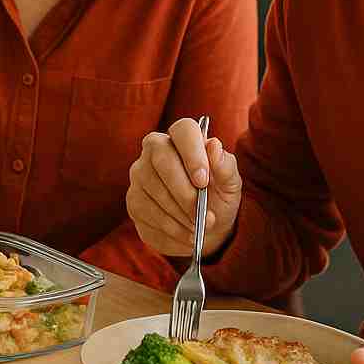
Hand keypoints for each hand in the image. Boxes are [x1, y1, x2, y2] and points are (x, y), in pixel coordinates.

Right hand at [125, 117, 241, 257]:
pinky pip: (148, 212)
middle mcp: (155, 149)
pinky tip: (186, 233)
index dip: (192, 154)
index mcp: (183, 138)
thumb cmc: (218, 198)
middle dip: (184, 192)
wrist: (204, 228)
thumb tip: (214, 144)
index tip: (203, 181)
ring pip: (154, 189)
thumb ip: (225, 166)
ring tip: (199, 227)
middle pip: (162, 159)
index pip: (183, 130)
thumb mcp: (230, 186)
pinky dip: (171, 227)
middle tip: (203, 214)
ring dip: (180, 214)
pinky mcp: (133, 199)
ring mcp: (139, 173)